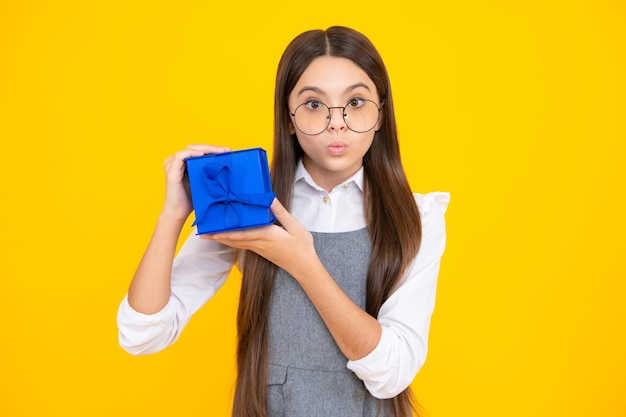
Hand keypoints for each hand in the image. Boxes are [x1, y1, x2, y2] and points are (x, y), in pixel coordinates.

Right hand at [162, 144, 230, 220]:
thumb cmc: (191, 199)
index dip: (213, 149)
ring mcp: (172, 164)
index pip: (199, 150)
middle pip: (195, 147)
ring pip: (190, 149)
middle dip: (212, 148)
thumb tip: (228, 165)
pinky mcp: (171, 171)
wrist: (178, 213)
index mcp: (184, 163)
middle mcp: (176, 161)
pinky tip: (202, 155)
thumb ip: (209, 173)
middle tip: (226, 150)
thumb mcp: (203, 183)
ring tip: (218, 152)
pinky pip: (181, 156)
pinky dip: (192, 153)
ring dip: (205, 149)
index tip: (228, 151)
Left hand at [201, 199, 317, 277]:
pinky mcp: (260, 250)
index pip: (240, 233)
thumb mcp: (294, 226)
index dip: (224, 231)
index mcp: (265, 235)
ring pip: (235, 243)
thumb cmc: (301, 246)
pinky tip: (226, 237)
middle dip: (216, 235)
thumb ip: (281, 212)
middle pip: (233, 239)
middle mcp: (258, 242)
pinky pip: (241, 244)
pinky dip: (231, 240)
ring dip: (221, 238)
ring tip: (208, 234)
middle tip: (201, 231)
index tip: (211, 228)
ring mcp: (258, 248)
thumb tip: (269, 199)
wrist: (303, 266)